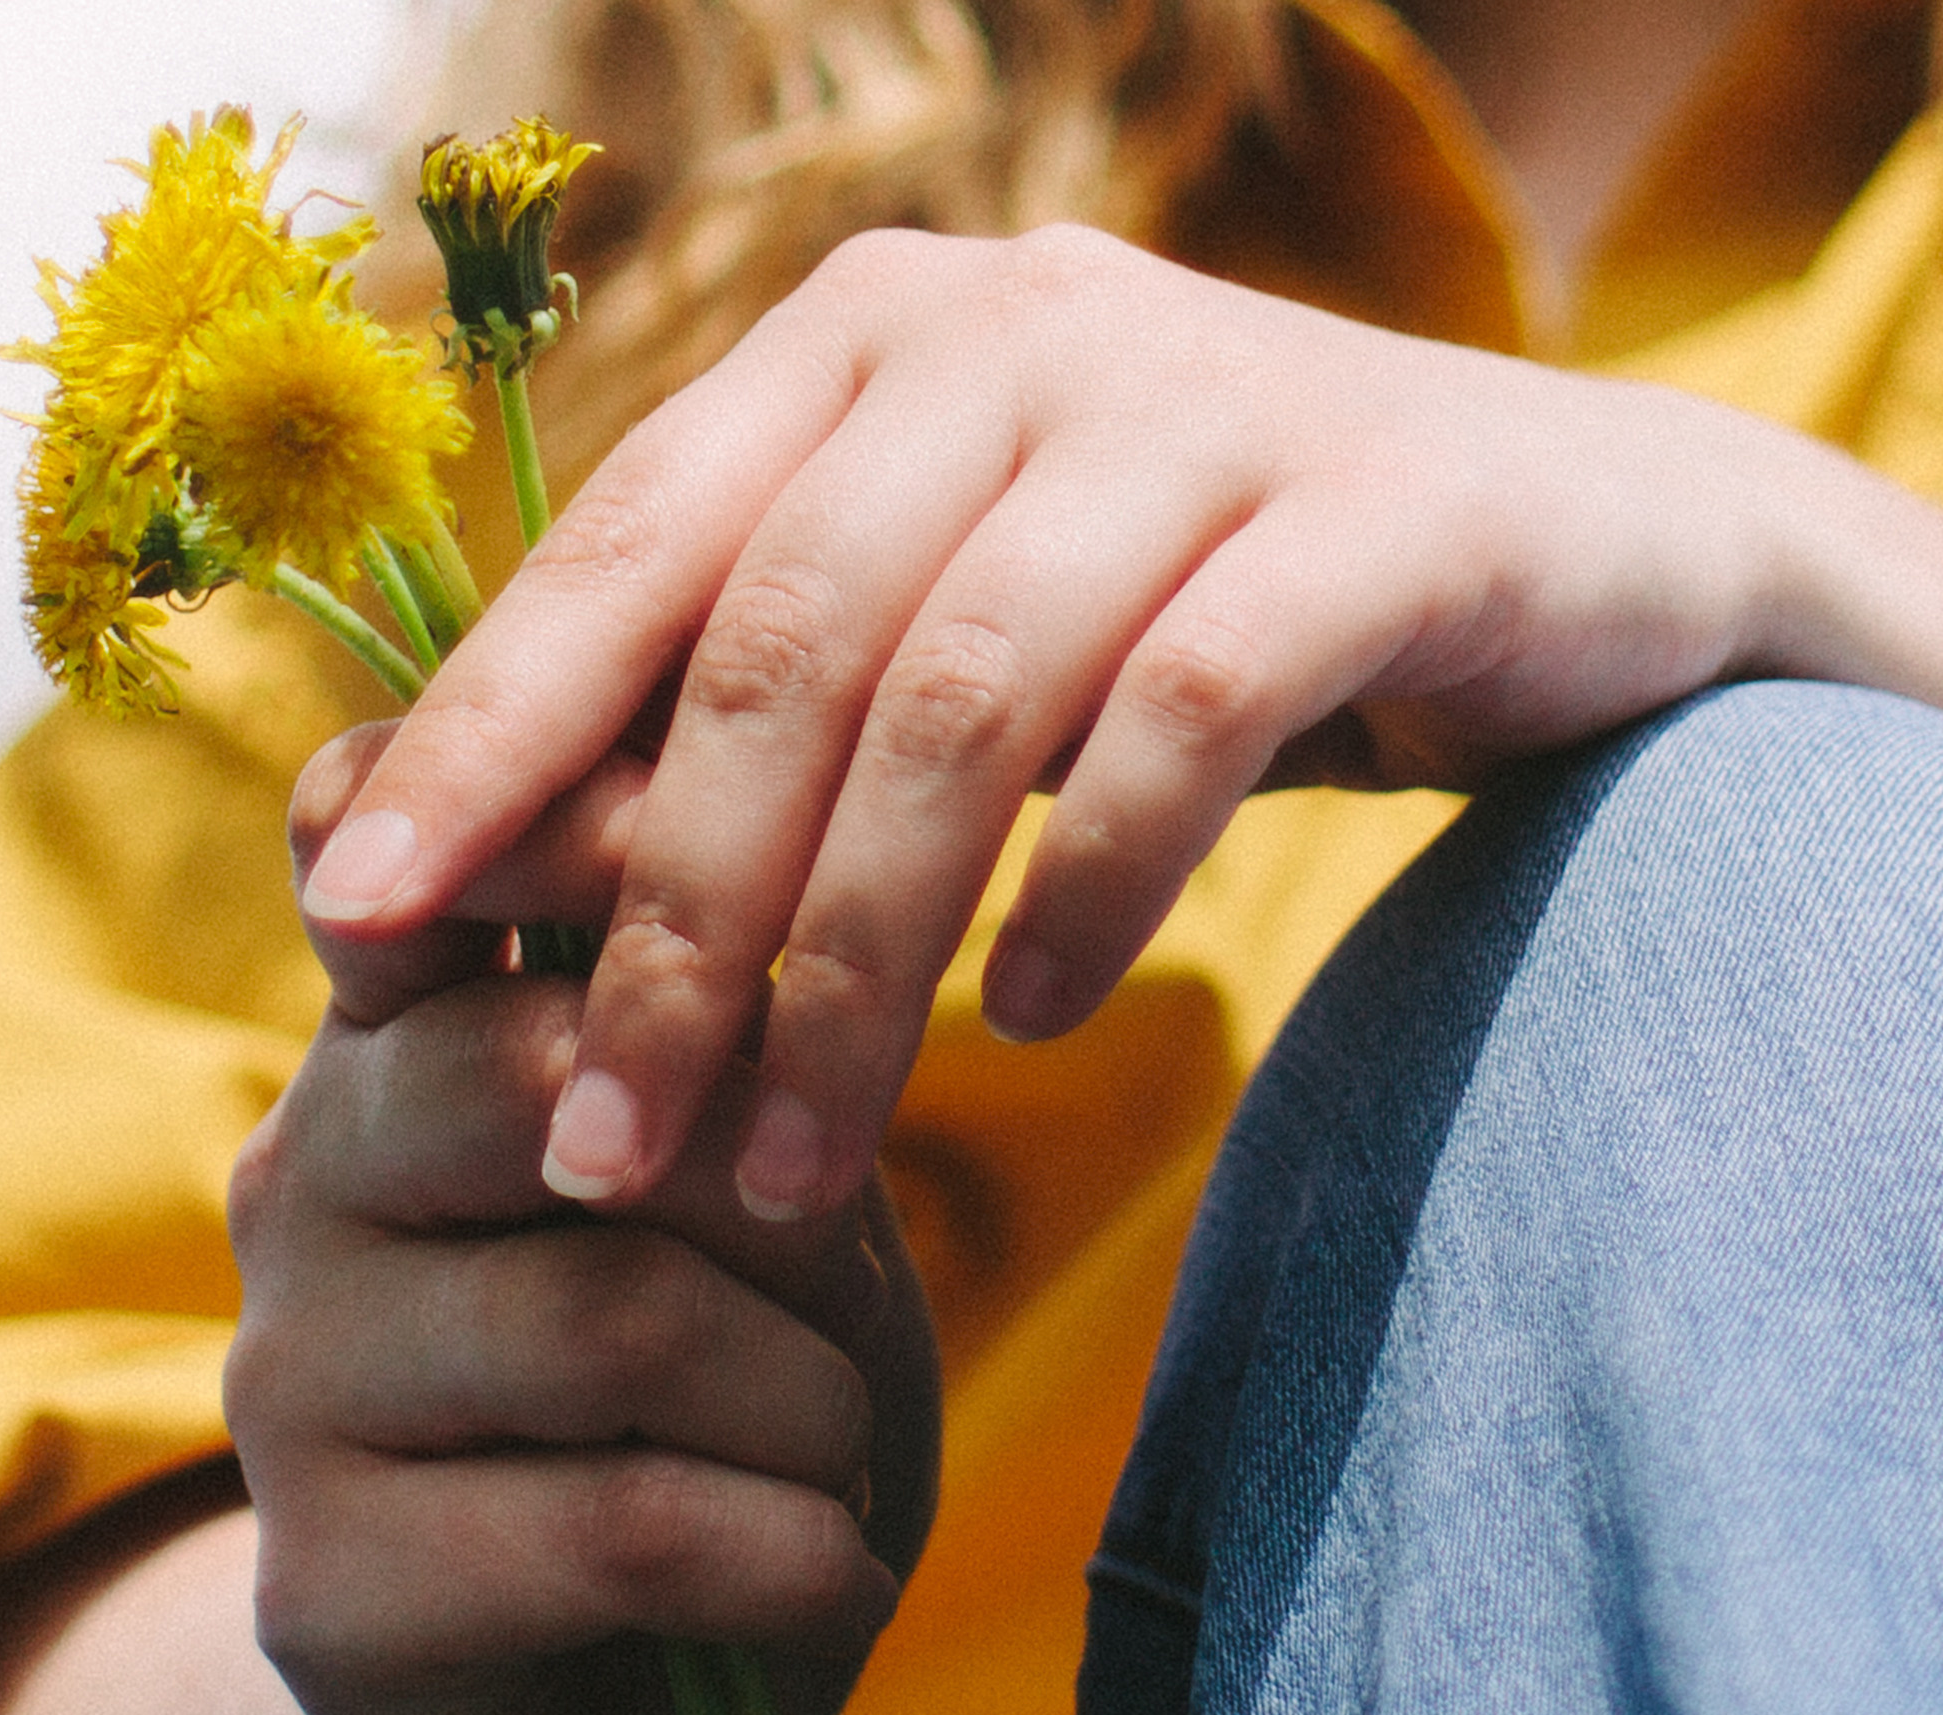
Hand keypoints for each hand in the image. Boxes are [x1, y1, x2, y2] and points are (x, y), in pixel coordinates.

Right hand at [221, 727, 938, 1714]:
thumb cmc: (725, 1444)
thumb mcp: (783, 1241)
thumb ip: (767, 1094)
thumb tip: (807, 959)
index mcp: (409, 1060)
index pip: (394, 851)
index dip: (558, 822)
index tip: (735, 858)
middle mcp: (310, 1193)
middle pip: (535, 1076)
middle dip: (776, 1189)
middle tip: (845, 1299)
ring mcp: (296, 1393)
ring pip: (610, 1313)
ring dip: (810, 1406)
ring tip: (840, 1472)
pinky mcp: (332, 1596)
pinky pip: (624, 1525)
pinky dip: (796, 1558)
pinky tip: (830, 1586)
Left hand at [298, 225, 1786, 1221]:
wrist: (1583, 548)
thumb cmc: (1222, 612)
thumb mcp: (982, 624)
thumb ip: (795, 695)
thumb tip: (534, 883)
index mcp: (876, 331)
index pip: (629, 545)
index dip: (483, 739)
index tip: (359, 929)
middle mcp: (1017, 324)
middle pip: (782, 649)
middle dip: (674, 925)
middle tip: (613, 1149)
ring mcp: (1206, 400)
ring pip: (966, 700)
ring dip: (861, 962)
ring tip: (803, 1161)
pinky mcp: (1379, 509)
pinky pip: (1189, 722)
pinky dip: (1088, 888)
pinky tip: (1031, 1020)